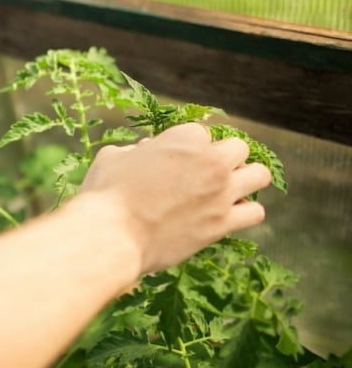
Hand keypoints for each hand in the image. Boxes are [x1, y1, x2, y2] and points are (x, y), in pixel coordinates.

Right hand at [79, 123, 271, 273]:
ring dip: (245, 179)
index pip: (202, 133)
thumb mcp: (114, 157)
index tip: (175, 160)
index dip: (188, 147)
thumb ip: (137, 150)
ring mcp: (221, 193)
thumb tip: (146, 152)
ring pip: (259, 175)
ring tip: (226, 190)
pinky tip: (226, 214)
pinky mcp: (223, 224)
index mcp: (184, 138)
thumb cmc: (107, 193)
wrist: (113, 234)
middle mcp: (210, 161)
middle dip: (224, 158)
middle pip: (239, 148)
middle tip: (205, 173)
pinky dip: (245, 211)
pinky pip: (256, 212)